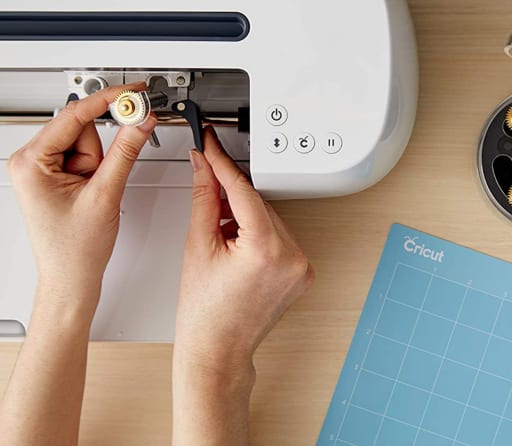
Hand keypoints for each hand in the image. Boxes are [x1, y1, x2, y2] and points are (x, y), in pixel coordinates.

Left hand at [6, 83, 156, 317]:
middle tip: (104, 180)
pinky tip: (91, 193)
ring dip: (99, 167)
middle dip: (100, 154)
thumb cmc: (74, 249)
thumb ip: (126, 152)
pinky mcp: (52, 177)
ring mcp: (40, 169)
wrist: (70, 279)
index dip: (108, 101)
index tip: (132, 92)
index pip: (74, 116)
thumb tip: (140, 122)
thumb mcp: (105, 194)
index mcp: (31, 162)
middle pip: (81, 130)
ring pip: (85, 145)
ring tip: (94, 194)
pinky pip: (83, 159)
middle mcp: (30, 161)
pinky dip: (96, 172)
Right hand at [175, 127, 313, 372]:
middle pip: (259, 204)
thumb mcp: (198, 246)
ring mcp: (301, 267)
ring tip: (219, 238)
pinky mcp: (302, 273)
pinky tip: (237, 247)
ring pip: (270, 219)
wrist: (217, 349)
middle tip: (206, 194)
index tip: (212, 145)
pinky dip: (259, 234)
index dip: (224, 163)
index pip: (244, 190)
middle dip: (232, 197)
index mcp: (266, 250)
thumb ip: (204, 198)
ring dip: (246, 217)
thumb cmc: (204, 311)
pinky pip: (280, 238)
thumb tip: (204, 165)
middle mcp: (292, 257)